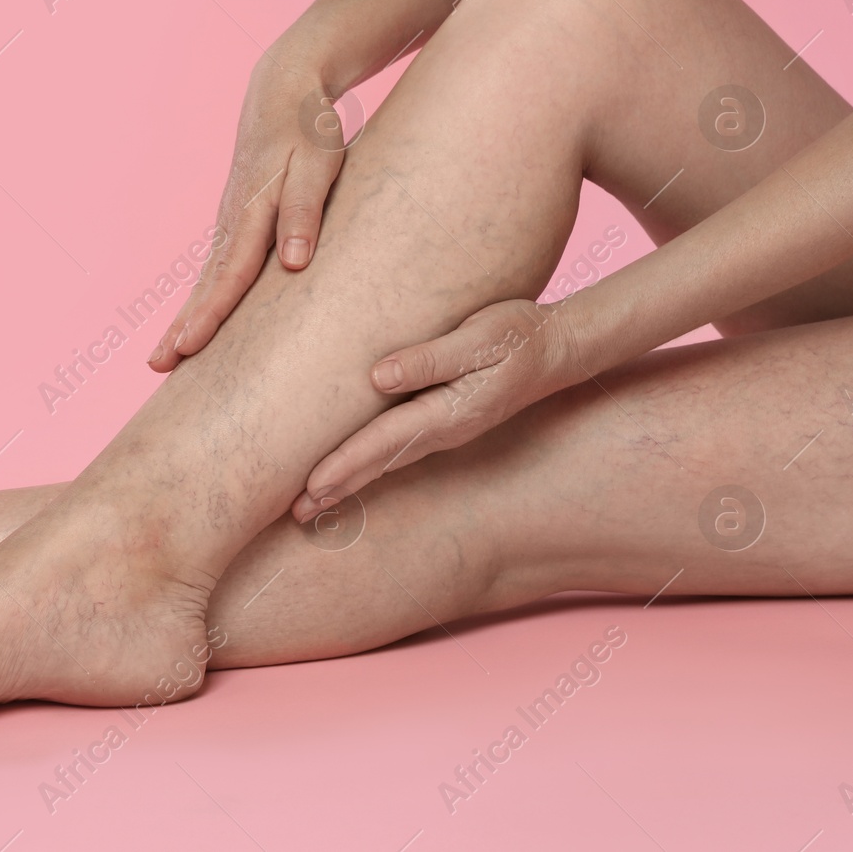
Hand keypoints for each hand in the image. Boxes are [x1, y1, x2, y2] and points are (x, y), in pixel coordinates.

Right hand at [148, 54, 354, 371]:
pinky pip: (214, 270)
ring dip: (184, 319)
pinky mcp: (234, 224)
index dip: (210, 313)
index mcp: (251, 211)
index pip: (231, 274)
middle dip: (181, 327)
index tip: (188, 346)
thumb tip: (293, 264)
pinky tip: (192, 323)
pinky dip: (200, 300)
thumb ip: (303, 213)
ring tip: (163, 359)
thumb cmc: (306, 128)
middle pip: (205, 285)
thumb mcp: (316, 164)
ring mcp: (228, 223)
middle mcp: (231, 222)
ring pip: (204, 280)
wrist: (282, 89)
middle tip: (158, 366)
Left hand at [293, 298, 584, 520]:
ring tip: (312, 501)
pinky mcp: (442, 418)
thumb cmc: (518, 337)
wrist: (557, 348)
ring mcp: (443, 428)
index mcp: (446, 414)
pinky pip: (396, 447)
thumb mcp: (478, 339)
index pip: (382, 443)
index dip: (343, 465)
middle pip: (377, 463)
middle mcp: (442, 430)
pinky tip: (350, 468)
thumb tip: (378, 376)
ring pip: (385, 460)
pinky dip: (368, 462)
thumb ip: (430, 359)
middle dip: (336, 487)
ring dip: (349, 480)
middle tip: (294, 515)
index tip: (310, 489)